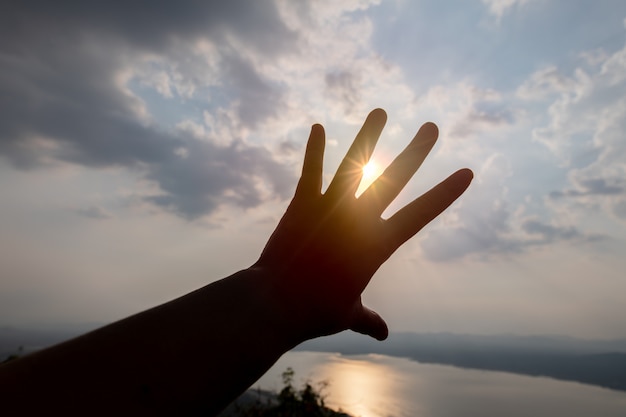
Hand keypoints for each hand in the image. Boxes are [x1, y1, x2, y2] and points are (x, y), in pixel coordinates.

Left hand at [254, 109, 472, 341]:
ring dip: (368, 136)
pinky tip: (319, 126)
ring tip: (380, 111)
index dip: (444, 193)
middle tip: (431, 127)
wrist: (276, 304)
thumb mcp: (347, 315)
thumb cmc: (315, 311)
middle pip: (393, 180)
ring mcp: (330, 209)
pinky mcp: (302, 205)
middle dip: (415, 152)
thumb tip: (383, 335)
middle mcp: (358, 220)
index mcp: (377, 246)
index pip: (420, 215)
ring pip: (354, 165)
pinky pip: (311, 172)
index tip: (466, 172)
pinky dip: (314, 150)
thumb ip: (367, 319)